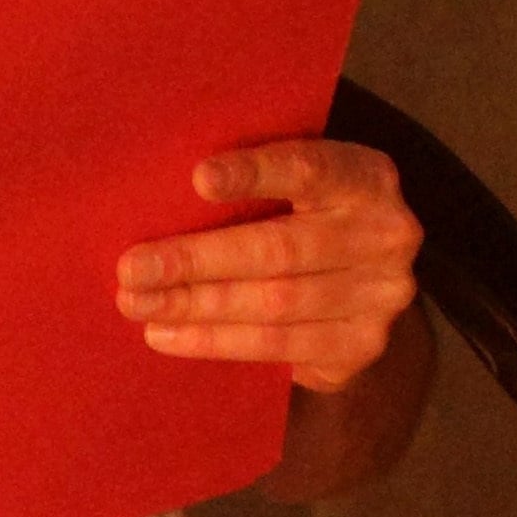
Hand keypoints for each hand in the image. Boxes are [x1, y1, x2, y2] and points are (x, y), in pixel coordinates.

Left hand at [119, 140, 423, 390]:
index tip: (196, 178)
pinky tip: (168, 336)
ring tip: (137, 305)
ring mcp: (382, 295)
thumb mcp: (291, 184)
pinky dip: (217, 342)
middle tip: (130, 268)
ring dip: (196, 308)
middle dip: (196, 261)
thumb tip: (152, 194)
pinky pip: (281, 348)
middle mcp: (386, 234)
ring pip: (276, 305)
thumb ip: (249, 183)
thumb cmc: (298, 211)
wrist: (356, 276)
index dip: (255, 173)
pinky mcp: (363, 344)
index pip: (309, 169)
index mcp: (364, 177)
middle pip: (280, 250)